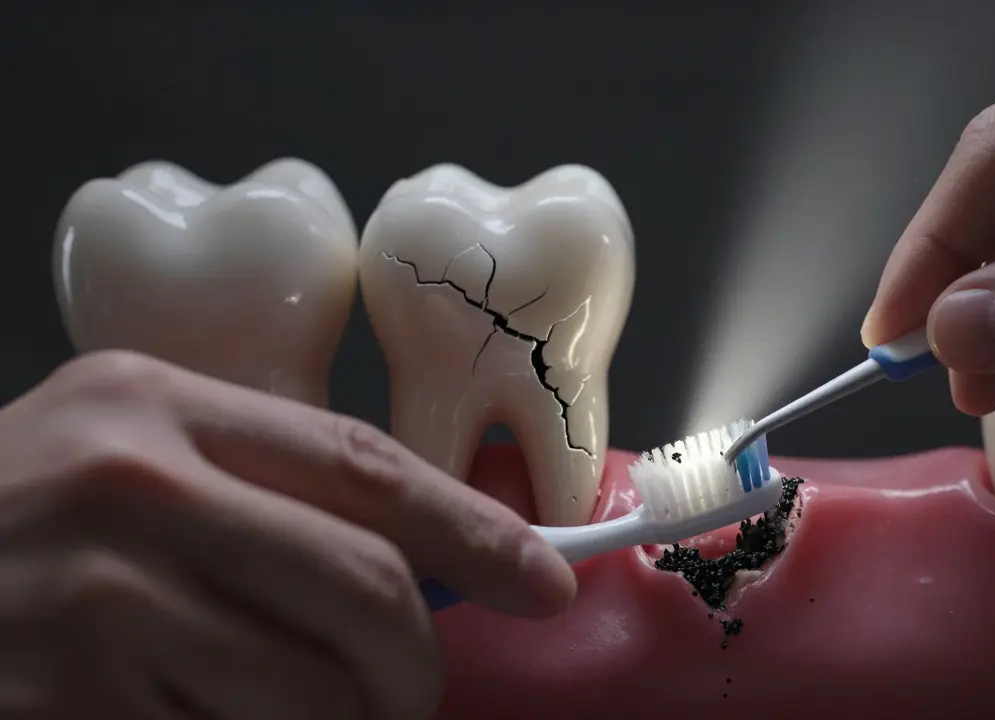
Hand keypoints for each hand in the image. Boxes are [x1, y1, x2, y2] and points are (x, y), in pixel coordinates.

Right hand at [0, 351, 574, 718]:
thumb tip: (420, 560)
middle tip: (409, 690)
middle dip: (416, 662)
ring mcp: (96, 608)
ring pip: (314, 696)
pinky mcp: (69, 710)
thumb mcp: (121, 465)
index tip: (548, 579)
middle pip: (366, 589)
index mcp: (156, 409)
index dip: (477, 531)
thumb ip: (256, 493)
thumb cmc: (11, 533)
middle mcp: (133, 493)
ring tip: (293, 711)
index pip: (367, 467)